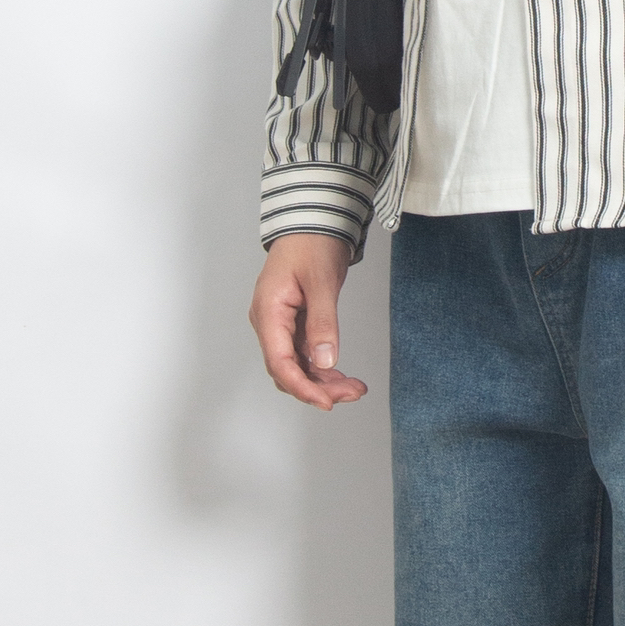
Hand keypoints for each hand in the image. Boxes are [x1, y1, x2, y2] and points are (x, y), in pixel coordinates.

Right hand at [250, 235, 367, 410]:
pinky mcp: (294, 325)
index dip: (302, 387)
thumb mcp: (321, 282)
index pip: (280, 362)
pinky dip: (324, 369)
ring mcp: (281, 326)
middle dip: (318, 388)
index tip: (327, 402)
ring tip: (355, 388)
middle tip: (353, 393)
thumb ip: (323, 322)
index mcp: (268, 313)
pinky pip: (305, 356)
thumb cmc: (311, 243)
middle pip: (287, 370)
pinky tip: (344, 376)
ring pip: (297, 367)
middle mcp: (270, 324)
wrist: (313, 223)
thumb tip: (324, 361)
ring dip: (324, 382)